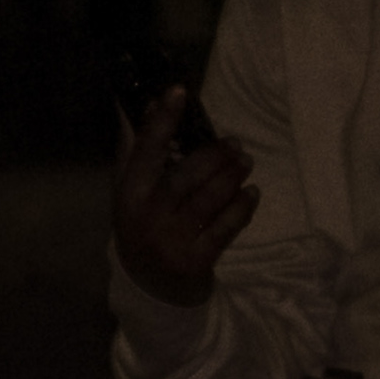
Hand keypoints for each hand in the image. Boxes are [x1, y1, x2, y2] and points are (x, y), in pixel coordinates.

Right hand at [112, 89, 256, 309]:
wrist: (151, 287)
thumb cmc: (143, 225)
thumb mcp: (132, 191)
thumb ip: (138, 149)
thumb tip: (147, 102)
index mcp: (128, 194)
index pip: (144, 150)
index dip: (161, 120)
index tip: (177, 91)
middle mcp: (146, 216)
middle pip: (185, 175)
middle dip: (213, 155)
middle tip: (234, 142)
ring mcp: (171, 240)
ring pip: (209, 199)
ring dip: (232, 176)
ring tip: (245, 161)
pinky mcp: (196, 261)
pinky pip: (226, 228)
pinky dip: (242, 207)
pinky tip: (251, 193)